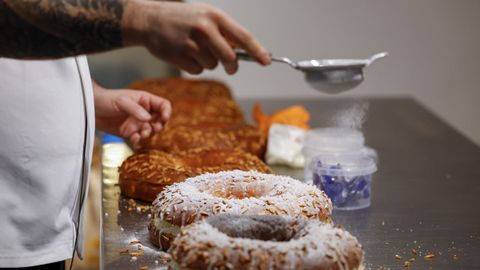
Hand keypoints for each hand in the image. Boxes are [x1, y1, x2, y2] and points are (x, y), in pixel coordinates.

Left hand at [93, 82, 170, 149]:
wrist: (90, 108)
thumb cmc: (106, 99)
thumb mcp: (122, 101)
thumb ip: (136, 110)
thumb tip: (149, 119)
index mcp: (145, 101)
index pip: (163, 105)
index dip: (166, 112)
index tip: (164, 119)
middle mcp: (144, 112)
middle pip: (160, 121)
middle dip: (158, 127)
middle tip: (151, 129)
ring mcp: (138, 123)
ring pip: (151, 132)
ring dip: (148, 135)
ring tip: (140, 135)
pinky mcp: (130, 133)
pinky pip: (140, 140)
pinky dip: (139, 142)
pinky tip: (135, 142)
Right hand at [122, 0, 270, 73]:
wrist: (150, 20)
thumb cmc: (182, 18)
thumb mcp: (206, 16)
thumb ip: (225, 32)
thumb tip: (244, 52)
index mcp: (215, 17)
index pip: (243, 36)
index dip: (257, 51)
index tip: (266, 61)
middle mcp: (204, 29)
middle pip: (229, 57)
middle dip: (232, 65)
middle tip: (231, 67)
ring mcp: (191, 44)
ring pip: (213, 65)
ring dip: (208, 62)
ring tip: (195, 48)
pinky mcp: (180, 57)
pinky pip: (198, 71)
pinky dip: (195, 66)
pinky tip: (185, 54)